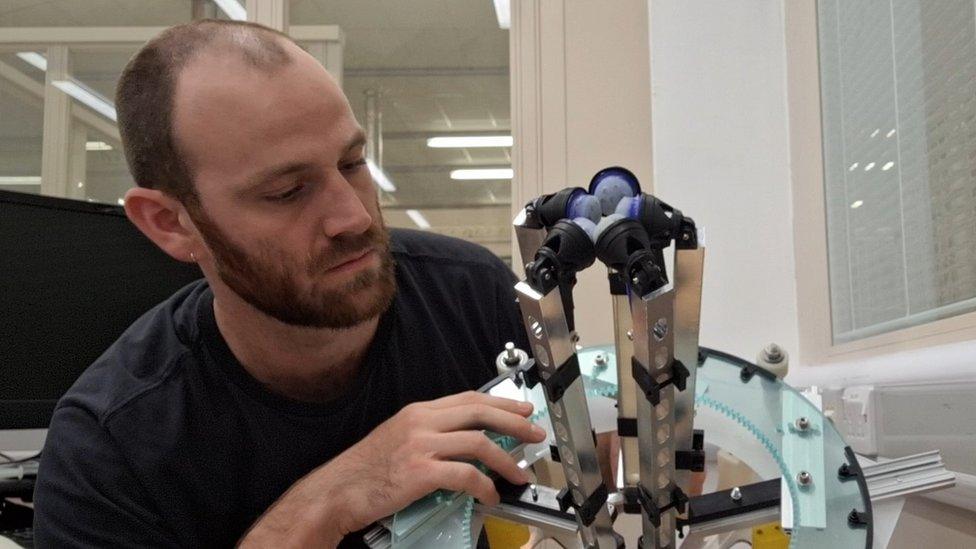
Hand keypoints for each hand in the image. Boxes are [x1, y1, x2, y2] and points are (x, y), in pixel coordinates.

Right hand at [239, 391, 545, 547]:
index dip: (501, 403)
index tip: (521, 409)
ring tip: (519, 474)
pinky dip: (485, 485)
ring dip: (506, 460)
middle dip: (514, 422)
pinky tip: (491, 494)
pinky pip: (466, 475)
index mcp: (418, 412)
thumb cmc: (365, 472)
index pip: (469, 398)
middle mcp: (421, 421)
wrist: (336, 492)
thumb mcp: (399, 439)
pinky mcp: (421, 472)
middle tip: (534, 433)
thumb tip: (467, 442)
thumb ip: (430, 435)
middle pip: (480, 412)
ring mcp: (421, 445)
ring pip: (479, 442)